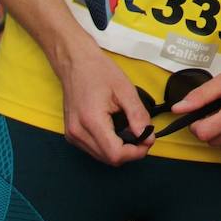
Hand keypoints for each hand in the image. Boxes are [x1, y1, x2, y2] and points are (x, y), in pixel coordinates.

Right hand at [57, 42, 153, 165]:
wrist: (75, 62)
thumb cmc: (99, 71)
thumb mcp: (125, 90)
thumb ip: (138, 115)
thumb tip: (148, 137)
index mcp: (91, 121)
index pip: (115, 154)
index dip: (136, 152)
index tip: (148, 140)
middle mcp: (77, 133)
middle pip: (109, 158)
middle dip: (130, 152)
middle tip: (143, 135)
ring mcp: (72, 135)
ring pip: (101, 157)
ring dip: (119, 150)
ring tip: (131, 131)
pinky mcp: (71, 135)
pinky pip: (93, 149)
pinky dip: (108, 146)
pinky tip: (116, 131)